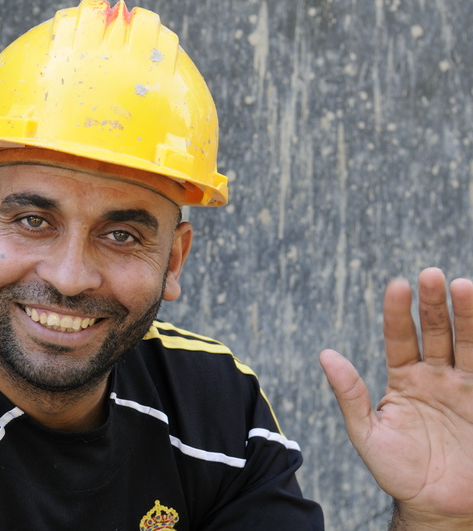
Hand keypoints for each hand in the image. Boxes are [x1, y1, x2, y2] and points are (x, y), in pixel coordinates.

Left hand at [320, 267, 472, 528]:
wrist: (438, 505)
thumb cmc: (398, 471)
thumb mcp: (367, 433)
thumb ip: (349, 394)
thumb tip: (324, 354)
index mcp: (404, 379)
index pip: (399, 337)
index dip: (398, 312)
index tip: (397, 285)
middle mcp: (436, 376)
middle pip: (437, 332)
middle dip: (435, 304)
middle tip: (431, 275)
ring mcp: (464, 387)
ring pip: (467, 343)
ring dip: (467, 315)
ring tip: (463, 284)